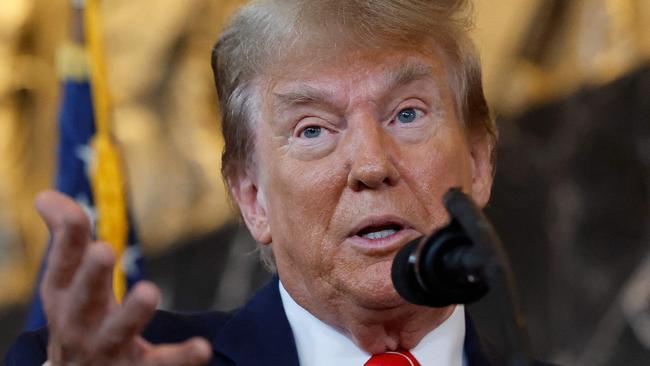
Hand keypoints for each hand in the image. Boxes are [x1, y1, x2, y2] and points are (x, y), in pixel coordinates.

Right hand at [36, 190, 211, 365]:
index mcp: (63, 296)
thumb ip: (66, 237)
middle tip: (103, 250)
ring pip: (118, 331)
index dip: (68, 240)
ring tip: (149, 292)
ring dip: (132, 313)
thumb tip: (45, 194)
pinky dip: (181, 356)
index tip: (76, 217)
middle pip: (84, 298)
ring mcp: (107, 348)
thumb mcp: (66, 281)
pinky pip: (160, 363)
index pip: (63, 264)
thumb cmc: (77, 317)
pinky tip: (202, 347)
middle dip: (92, 275)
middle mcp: (80, 323)